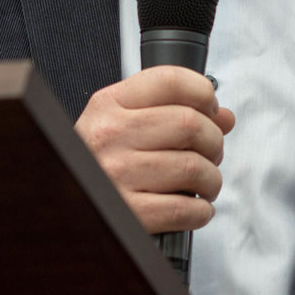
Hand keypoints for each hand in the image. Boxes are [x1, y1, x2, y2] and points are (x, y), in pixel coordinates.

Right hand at [76, 65, 234, 234]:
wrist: (70, 203)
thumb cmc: (100, 163)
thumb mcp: (122, 123)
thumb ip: (171, 110)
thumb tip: (224, 117)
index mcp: (109, 105)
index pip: (170, 80)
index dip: (203, 93)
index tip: (211, 109)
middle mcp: (110, 135)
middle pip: (190, 124)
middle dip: (214, 142)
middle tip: (210, 154)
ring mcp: (117, 175)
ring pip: (194, 167)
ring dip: (212, 180)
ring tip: (204, 184)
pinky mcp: (129, 213)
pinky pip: (184, 209)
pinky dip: (201, 212)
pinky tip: (194, 208)